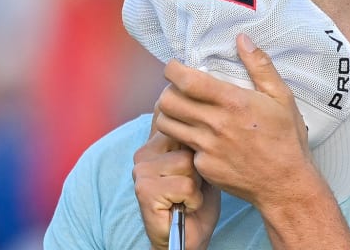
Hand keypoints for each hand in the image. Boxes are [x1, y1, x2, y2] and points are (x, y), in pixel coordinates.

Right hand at [133, 103, 220, 249]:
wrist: (188, 238)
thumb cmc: (197, 201)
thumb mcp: (202, 162)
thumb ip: (197, 139)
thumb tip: (207, 113)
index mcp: (155, 141)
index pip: (177, 122)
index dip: (196, 140)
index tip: (196, 162)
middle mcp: (144, 152)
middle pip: (188, 141)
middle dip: (199, 166)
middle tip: (193, 185)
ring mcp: (141, 171)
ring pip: (188, 163)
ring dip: (197, 185)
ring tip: (189, 196)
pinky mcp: (144, 190)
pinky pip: (185, 185)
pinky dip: (193, 200)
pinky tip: (185, 206)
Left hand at [156, 33, 317, 209]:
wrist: (286, 184)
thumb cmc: (286, 139)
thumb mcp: (282, 97)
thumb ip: (260, 66)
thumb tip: (242, 39)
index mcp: (233, 103)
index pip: (187, 81)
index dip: (172, 70)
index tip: (174, 67)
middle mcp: (216, 125)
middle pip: (168, 101)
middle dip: (167, 91)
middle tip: (177, 90)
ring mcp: (207, 148)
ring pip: (167, 125)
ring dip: (169, 114)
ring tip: (181, 111)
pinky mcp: (203, 167)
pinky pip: (182, 148)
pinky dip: (185, 140)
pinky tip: (198, 137)